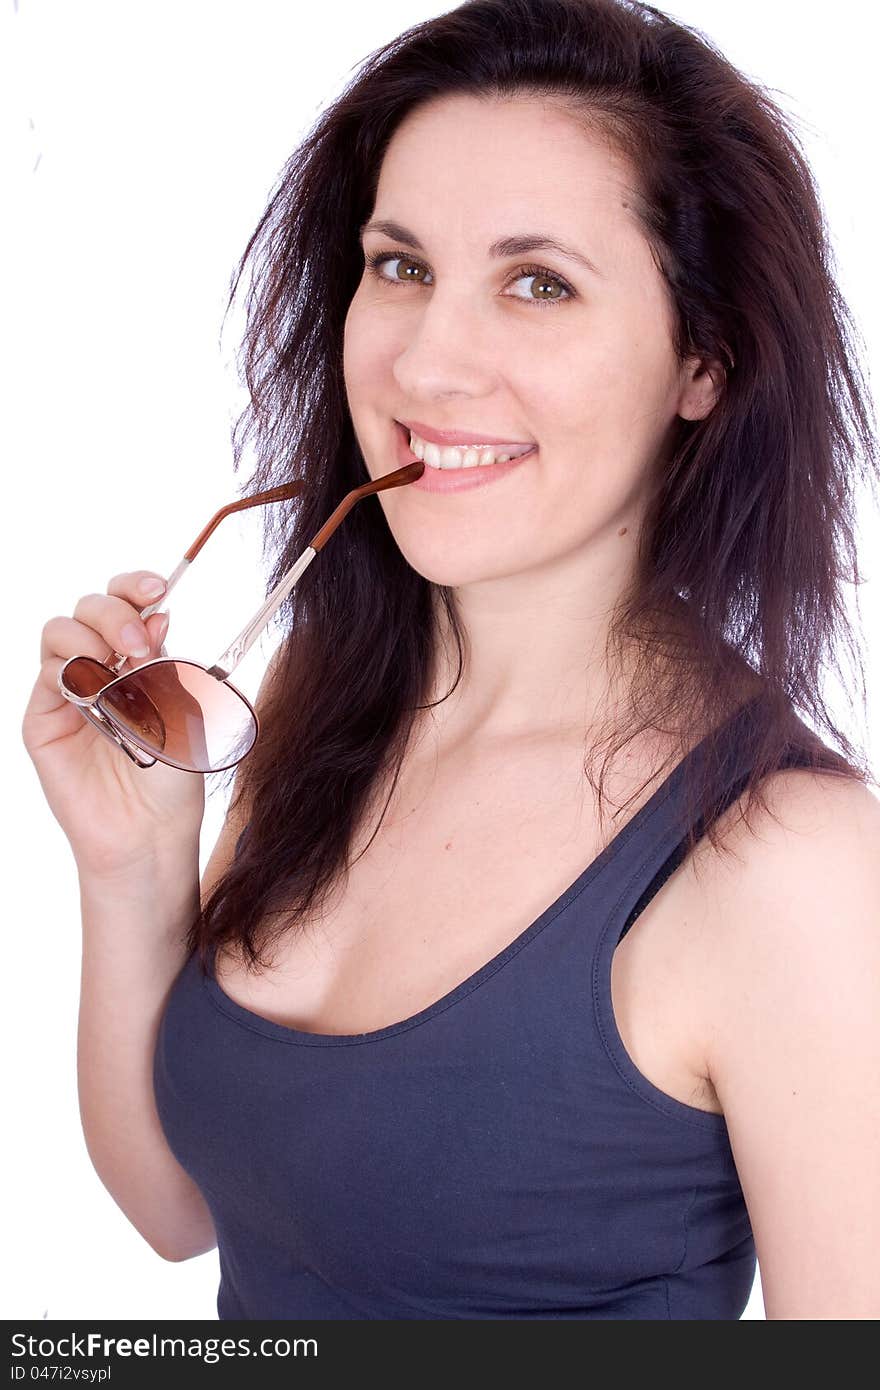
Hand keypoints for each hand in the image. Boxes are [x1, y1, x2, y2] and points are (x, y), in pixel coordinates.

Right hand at [22, 571, 204, 878]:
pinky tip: (94, 693)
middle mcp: (102, 668)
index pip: (128, 602)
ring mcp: (69, 691)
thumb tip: (157, 613)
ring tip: (115, 668)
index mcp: (140, 658)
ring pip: (59, 631)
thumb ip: (165, 661)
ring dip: (88, 637)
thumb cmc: (174, 775)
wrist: (150, 831)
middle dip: (114, 612)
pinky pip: (46, 675)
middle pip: (90, 607)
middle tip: (139, 643)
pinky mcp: (44, 719)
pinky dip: (70, 672)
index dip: (136, 586)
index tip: (157, 587)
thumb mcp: (182, 709)